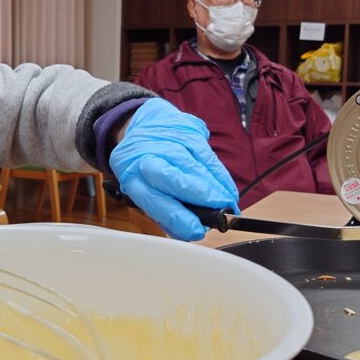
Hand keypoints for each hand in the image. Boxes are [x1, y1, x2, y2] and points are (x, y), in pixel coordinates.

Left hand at [110, 98, 238, 240]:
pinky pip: (208, 154)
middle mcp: (145, 155)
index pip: (153, 200)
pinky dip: (220, 174)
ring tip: (228, 203)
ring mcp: (166, 139)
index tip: (196, 230)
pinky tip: (226, 187)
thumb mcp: (145, 190)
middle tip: (220, 211)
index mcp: (131, 177)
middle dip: (201, 197)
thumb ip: (165, 213)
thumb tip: (190, 232)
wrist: (143, 127)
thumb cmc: (145, 167)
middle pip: (174, 177)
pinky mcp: (185, 129)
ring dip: (216, 187)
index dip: (177, 217)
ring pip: (195, 165)